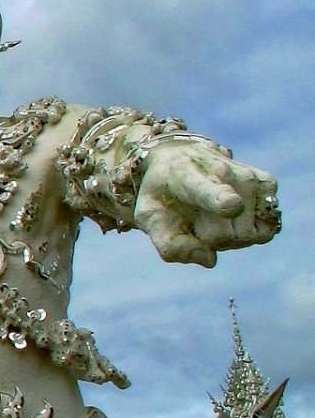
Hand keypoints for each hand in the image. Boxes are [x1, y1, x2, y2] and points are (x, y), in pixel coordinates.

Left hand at [135, 143, 279, 265]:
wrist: (180, 157)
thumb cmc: (163, 194)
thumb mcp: (150, 217)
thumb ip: (170, 244)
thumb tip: (210, 260)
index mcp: (188, 178)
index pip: (209, 192)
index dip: (223, 201)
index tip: (231, 206)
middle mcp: (224, 173)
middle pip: (227, 234)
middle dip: (210, 239)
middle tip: (195, 220)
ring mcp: (249, 177)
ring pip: (249, 235)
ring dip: (230, 237)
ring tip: (213, 216)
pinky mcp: (267, 183)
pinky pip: (266, 230)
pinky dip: (250, 232)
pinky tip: (234, 216)